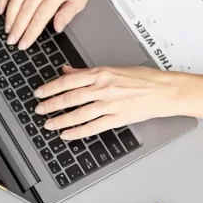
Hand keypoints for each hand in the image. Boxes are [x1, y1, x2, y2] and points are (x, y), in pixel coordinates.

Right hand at [0, 0, 102, 49]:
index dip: (31, 31)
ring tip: (7, 28)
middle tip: (12, 40)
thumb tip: (56, 27)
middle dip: (17, 27)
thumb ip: (67, 14)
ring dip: (10, 15)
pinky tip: (0, 8)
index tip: (24, 43)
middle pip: (27, 8)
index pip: (41, 15)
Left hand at [32, 65, 202, 139]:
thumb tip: (67, 70)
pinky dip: (77, 132)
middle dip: (51, 104)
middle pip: (70, 97)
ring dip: (61, 120)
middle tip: (38, 109)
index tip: (39, 92)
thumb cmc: (142, 78)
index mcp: (101, 72)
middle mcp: (103, 88)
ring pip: (78, 113)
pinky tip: (68, 134)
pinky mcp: (117, 118)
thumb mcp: (113, 69)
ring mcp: (110, 104)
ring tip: (49, 124)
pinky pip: (92, 127)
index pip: (69, 80)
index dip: (51, 87)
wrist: (164, 90)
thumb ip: (87, 72)